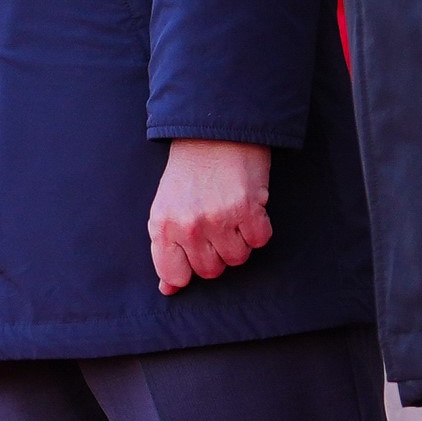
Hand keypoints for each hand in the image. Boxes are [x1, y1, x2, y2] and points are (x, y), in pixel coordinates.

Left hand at [147, 138, 273, 293]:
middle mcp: (187, 225)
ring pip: (237, 259)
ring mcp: (217, 218)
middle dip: (217, 252)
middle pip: (210, 271)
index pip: (175, 276)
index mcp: (162, 225)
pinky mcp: (246, 209)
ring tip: (231, 212)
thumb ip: (167, 249)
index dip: (189, 268)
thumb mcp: (166, 207)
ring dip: (239, 240)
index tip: (196, 250)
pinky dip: (259, 226)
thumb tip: (168, 290)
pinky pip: (259, 241)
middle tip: (216, 223)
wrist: (215, 129)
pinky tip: (248, 205)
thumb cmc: (190, 171)